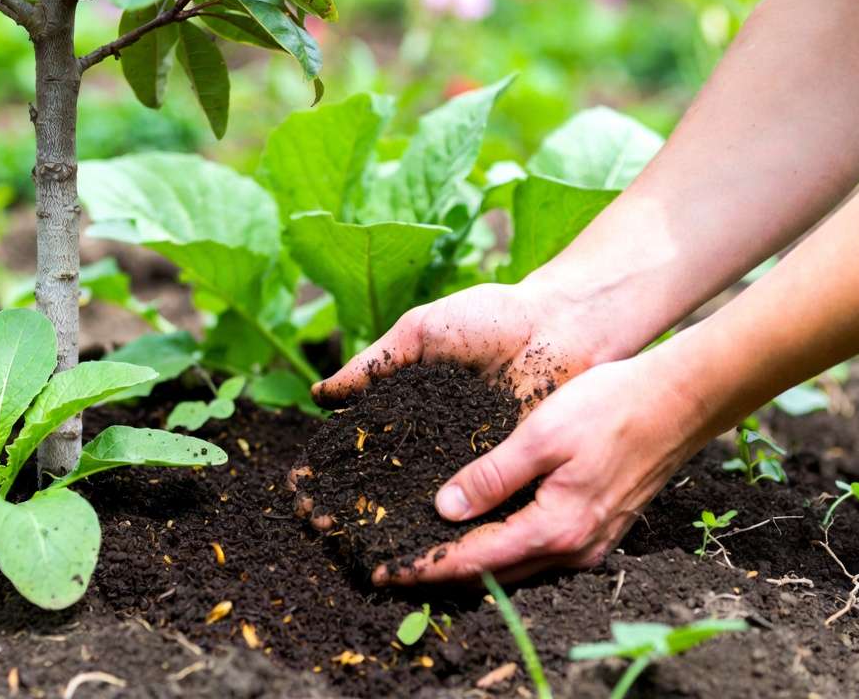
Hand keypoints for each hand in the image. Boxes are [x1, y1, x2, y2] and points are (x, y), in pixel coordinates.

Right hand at [292, 281, 606, 525]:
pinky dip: (449, 521)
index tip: (299, 488)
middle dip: (350, 504)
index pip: (358, 443)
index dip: (328, 466)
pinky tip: (420, 540)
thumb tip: (321, 396)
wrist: (560, 323)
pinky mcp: (504, 471)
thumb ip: (374, 365)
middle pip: (383, 479)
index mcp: (408, 405)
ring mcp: (466, 459)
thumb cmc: (490, 317)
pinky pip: (472, 502)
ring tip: (361, 541)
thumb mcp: (421, 333)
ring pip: (423, 499)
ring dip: (392, 520)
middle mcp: (432, 439)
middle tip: (321, 524)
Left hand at [374, 352, 706, 585]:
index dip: (424, 568)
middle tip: (392, 564)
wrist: (680, 401)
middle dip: (440, 572)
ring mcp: (589, 543)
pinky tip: (477, 527)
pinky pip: (537, 550)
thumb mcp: (540, 436)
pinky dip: (501, 545)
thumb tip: (444, 510)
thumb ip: (491, 476)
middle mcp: (573, 549)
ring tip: (425, 550)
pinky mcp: (596, 528)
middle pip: (493, 574)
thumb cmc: (611, 408)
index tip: (383, 571)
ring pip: (515, 565)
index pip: (474, 561)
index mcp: (555, 528)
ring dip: (470, 561)